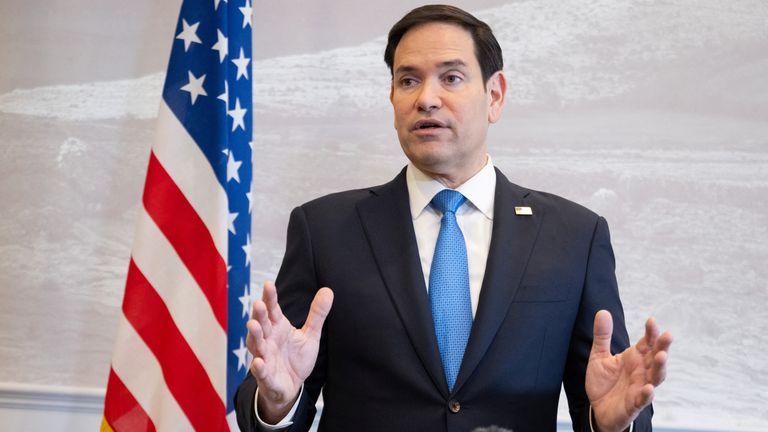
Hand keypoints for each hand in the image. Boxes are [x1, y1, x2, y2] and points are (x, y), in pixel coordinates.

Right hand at [246, 281, 333, 422]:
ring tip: (253, 325)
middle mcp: (268, 340)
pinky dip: (259, 367)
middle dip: (259, 314)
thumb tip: (328, 290)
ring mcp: (265, 357)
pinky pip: (261, 371)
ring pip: (256, 345)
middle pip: (262, 325)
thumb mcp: (310, 335)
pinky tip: (258, 362)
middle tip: (258, 303)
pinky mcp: (266, 377)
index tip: (268, 284)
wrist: (292, 386)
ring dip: (254, 336)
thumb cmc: (296, 358)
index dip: (270, 298)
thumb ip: (317, 314)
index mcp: (278, 328)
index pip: (272, 310)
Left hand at [586, 310, 672, 431]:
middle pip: (655, 358)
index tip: (652, 320)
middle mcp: (641, 371)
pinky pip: (643, 399)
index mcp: (634, 358)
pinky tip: (648, 388)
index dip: (650, 332)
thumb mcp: (598, 356)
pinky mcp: (634, 404)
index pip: (646, 343)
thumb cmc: (603, 382)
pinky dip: (647, 394)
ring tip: (661, 357)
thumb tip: (603, 312)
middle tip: (667, 335)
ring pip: (655, 377)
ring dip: (660, 368)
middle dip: (662, 347)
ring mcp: (640, 387)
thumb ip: (602, 336)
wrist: (597, 408)